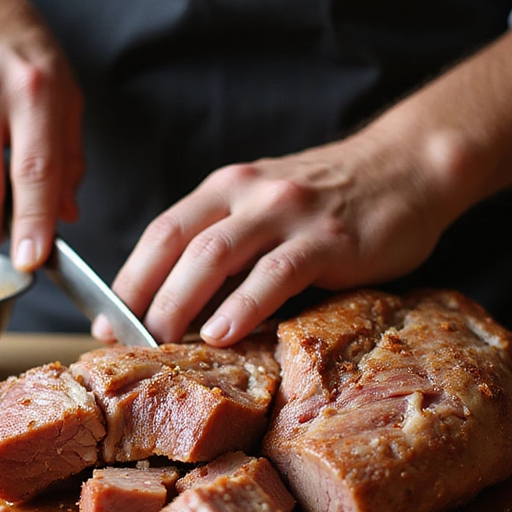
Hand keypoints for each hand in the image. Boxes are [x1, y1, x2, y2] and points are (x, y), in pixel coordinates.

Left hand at [107, 132, 451, 345]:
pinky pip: (275, 274)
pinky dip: (243, 305)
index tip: (105, 322)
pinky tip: (222, 333)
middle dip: (142, 297)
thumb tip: (180, 308)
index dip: (127, 279)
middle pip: (176, 244)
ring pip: (215, 255)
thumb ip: (228, 244)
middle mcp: (247, 193)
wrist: (407, 168)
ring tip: (161, 343)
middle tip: (126, 343)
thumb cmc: (331, 201)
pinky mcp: (327, 240)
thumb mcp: (266, 207)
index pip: (161, 233)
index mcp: (224, 189)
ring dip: (179, 302)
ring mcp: (287, 213)